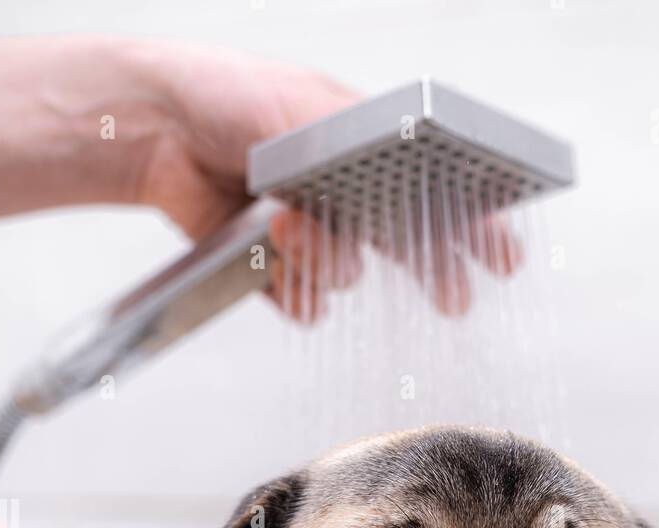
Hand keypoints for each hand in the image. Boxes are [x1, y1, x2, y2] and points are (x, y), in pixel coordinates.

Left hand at [0, 36, 520, 314]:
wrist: (155, 129)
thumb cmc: (230, 95)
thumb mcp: (311, 108)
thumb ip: (364, 143)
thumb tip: (409, 168)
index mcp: (367, 149)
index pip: (436, 190)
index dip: (473, 224)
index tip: (503, 255)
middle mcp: (343, 193)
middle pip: (407, 245)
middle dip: (433, 272)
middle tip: (453, 297)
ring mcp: (309, 231)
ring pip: (346, 275)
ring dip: (324, 261)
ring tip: (287, 229)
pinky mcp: (270, 266)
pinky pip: (301, 301)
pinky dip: (291, 293)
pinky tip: (272, 270)